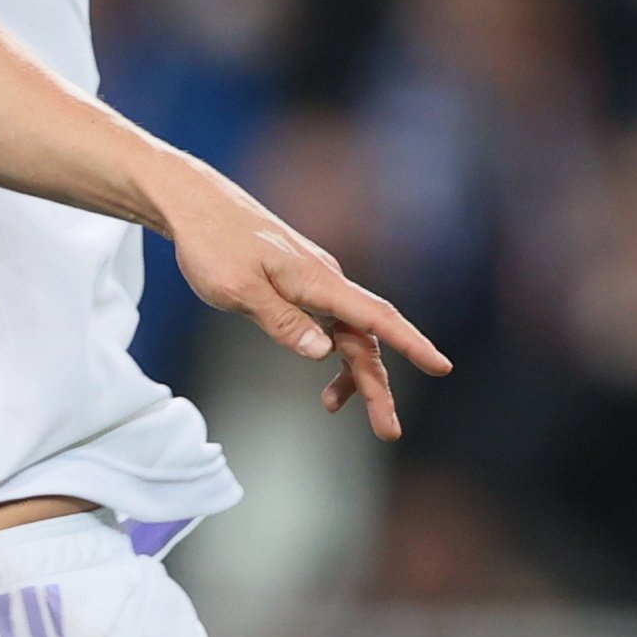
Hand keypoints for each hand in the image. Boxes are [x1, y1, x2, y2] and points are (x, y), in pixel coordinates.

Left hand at [156, 167, 448, 439]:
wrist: (196, 205)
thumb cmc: (213, 244)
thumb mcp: (238, 290)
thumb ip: (282, 321)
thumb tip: (323, 353)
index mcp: (317, 280)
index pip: (376, 316)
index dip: (411, 343)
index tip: (441, 367)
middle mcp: (325, 280)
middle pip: (364, 338)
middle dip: (378, 386)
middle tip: (389, 431)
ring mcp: (314, 282)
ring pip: (347, 334)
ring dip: (352, 374)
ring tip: (334, 408)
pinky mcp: (300, 284)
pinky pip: (330, 324)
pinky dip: (332, 353)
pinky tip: (323, 373)